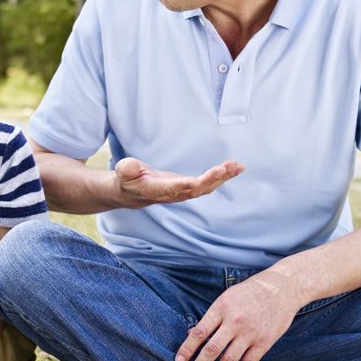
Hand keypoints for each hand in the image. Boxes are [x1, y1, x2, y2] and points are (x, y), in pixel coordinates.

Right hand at [115, 157, 243, 208]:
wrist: (131, 193)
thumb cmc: (127, 179)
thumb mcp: (123, 172)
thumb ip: (127, 169)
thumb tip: (130, 166)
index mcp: (158, 190)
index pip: (176, 189)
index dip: (189, 184)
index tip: (201, 178)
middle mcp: (173, 194)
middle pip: (196, 190)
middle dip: (212, 180)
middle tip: (226, 168)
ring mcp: (182, 192)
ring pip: (205, 188)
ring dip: (222, 178)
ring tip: (238, 166)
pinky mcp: (188, 188)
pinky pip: (207, 183)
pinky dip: (221, 176)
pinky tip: (234, 168)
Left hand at [174, 273, 300, 360]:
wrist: (282, 288)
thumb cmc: (250, 292)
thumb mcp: (227, 298)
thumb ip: (211, 317)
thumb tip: (191, 334)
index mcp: (221, 308)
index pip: (199, 332)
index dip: (187, 348)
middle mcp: (234, 321)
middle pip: (212, 349)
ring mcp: (250, 333)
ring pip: (229, 360)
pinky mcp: (264, 342)